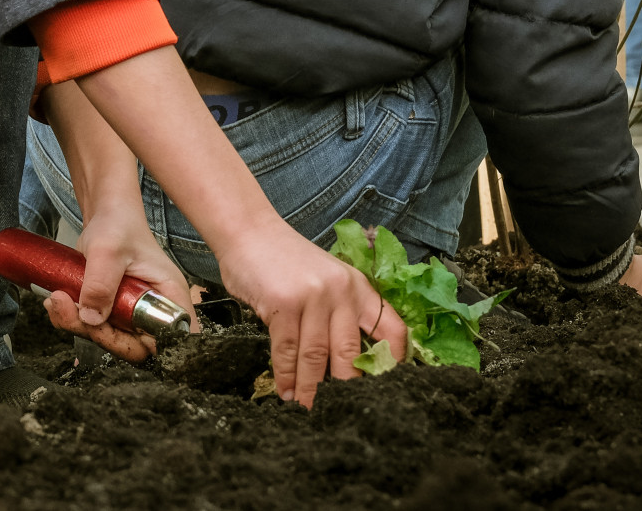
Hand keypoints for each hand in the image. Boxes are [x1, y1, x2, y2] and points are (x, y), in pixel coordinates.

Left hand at [42, 208, 197, 362]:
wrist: (106, 212)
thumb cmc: (118, 222)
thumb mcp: (107, 250)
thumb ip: (100, 284)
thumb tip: (91, 319)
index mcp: (169, 295)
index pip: (170, 339)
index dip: (143, 346)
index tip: (109, 331)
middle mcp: (155, 308)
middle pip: (133, 345)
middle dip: (97, 334)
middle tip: (69, 310)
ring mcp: (133, 311)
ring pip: (109, 337)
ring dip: (78, 325)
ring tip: (58, 300)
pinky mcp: (113, 308)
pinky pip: (95, 326)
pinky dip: (73, 318)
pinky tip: (59, 301)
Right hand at [214, 219, 406, 407]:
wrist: (248, 231)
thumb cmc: (286, 260)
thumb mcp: (325, 278)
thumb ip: (339, 311)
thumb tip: (346, 362)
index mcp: (358, 287)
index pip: (390, 327)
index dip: (394, 360)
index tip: (388, 387)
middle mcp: (341, 292)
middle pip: (350, 352)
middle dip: (346, 388)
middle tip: (342, 411)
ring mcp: (312, 297)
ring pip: (316, 357)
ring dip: (311, 389)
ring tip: (308, 408)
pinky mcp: (283, 304)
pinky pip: (287, 350)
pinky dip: (286, 376)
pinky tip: (285, 390)